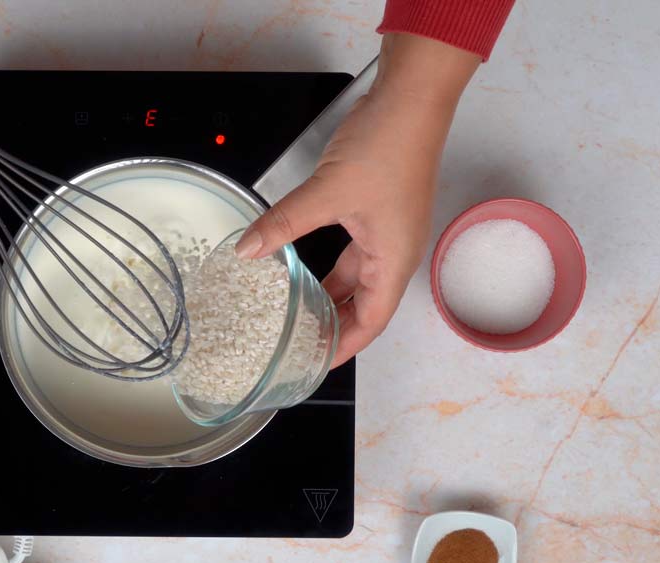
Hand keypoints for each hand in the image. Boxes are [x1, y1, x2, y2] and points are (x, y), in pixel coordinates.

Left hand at [234, 34, 480, 366]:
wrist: (410, 99)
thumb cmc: (387, 146)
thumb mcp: (326, 192)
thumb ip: (283, 224)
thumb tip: (249, 250)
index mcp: (394, 260)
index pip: (371, 322)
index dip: (343, 347)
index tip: (315, 364)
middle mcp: (395, 252)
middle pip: (365, 306)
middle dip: (335, 329)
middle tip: (300, 347)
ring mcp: (387, 231)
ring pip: (357, 280)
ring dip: (330, 299)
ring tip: (298, 317)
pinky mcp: (376, 211)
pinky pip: (352, 254)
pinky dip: (329, 269)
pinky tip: (303, 270)